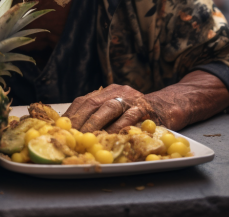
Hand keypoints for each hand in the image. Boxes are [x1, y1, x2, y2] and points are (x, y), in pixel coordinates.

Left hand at [65, 71, 228, 133]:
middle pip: (92, 103)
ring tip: (85, 137)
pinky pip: (129, 117)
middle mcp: (116, 91)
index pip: (83, 101)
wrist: (168, 106)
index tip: (60, 129)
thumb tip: (73, 134)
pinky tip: (109, 137)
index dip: (71, 115)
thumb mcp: (117, 112)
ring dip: (95, 124)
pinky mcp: (145, 107)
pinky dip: (117, 127)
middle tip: (70, 137)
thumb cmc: (138, 116)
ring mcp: (131, 97)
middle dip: (79, 121)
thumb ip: (99, 117)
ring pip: (108, 108)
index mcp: (106, 92)